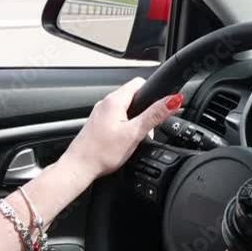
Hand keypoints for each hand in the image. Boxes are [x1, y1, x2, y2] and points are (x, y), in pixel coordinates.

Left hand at [59, 77, 181, 183]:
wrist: (79, 168)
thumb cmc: (102, 153)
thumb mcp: (134, 133)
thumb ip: (154, 115)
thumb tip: (172, 100)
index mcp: (115, 100)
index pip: (139, 83)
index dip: (153, 92)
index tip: (160, 106)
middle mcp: (105, 103)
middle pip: (133, 96)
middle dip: (145, 110)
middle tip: (147, 130)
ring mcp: (100, 113)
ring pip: (125, 108)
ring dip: (135, 119)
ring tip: (135, 138)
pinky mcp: (97, 124)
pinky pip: (116, 118)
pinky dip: (124, 126)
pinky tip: (124, 141)